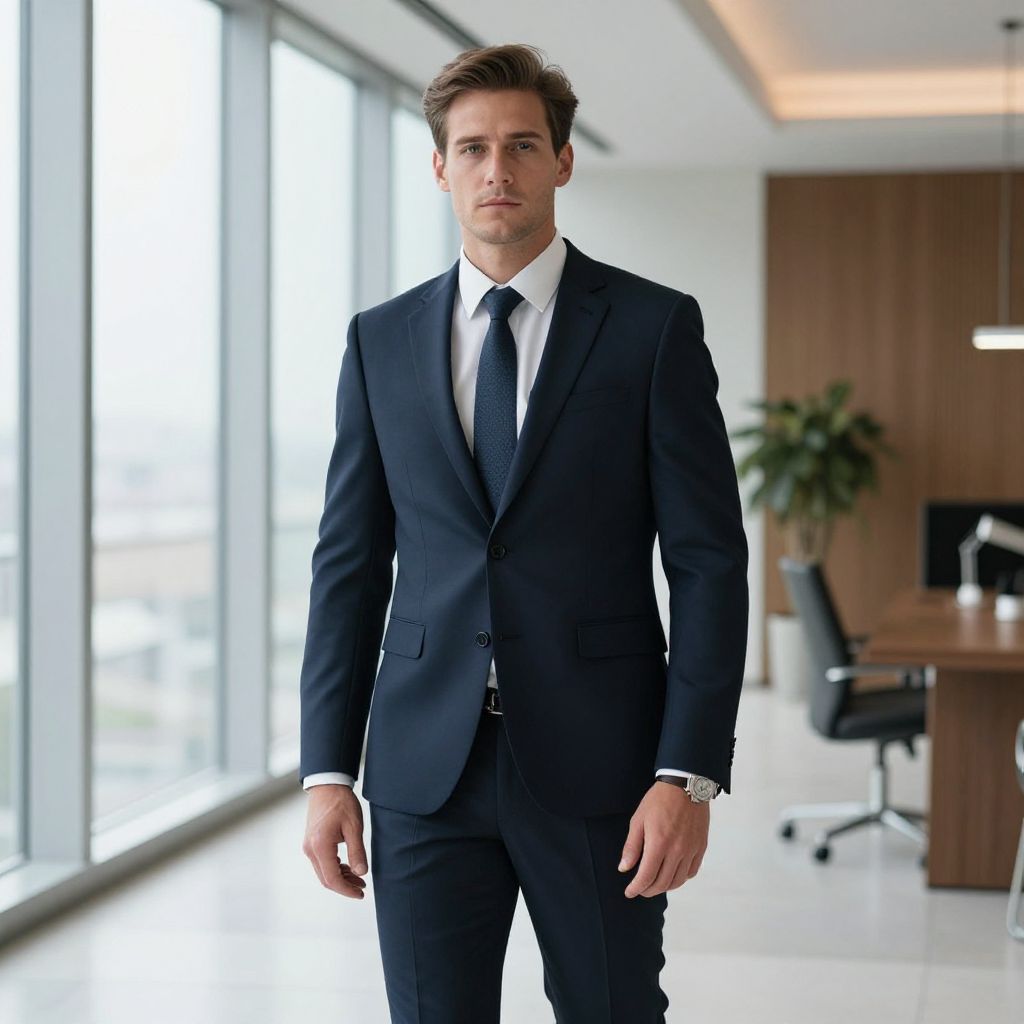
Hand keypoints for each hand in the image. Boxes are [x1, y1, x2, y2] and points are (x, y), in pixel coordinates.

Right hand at [301, 784, 368, 898]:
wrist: (327, 786)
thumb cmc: (341, 802)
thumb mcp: (354, 827)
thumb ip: (357, 851)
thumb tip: (361, 873)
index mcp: (320, 846)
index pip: (332, 879)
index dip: (347, 890)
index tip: (360, 893)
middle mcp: (310, 849)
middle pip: (326, 879)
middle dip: (345, 886)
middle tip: (362, 888)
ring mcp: (309, 846)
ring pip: (323, 872)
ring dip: (340, 878)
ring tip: (359, 878)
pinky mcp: (311, 843)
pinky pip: (322, 863)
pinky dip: (335, 869)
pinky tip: (349, 868)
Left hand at [618, 781, 708, 897]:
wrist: (686, 786)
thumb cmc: (659, 800)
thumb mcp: (638, 820)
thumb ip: (632, 847)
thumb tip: (624, 869)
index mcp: (659, 844)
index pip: (646, 877)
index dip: (636, 888)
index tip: (629, 892)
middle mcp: (677, 851)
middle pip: (662, 883)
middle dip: (648, 890)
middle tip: (640, 889)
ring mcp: (691, 850)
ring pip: (678, 881)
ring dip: (664, 887)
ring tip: (654, 884)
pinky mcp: (701, 847)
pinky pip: (691, 872)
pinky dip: (680, 878)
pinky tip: (672, 874)